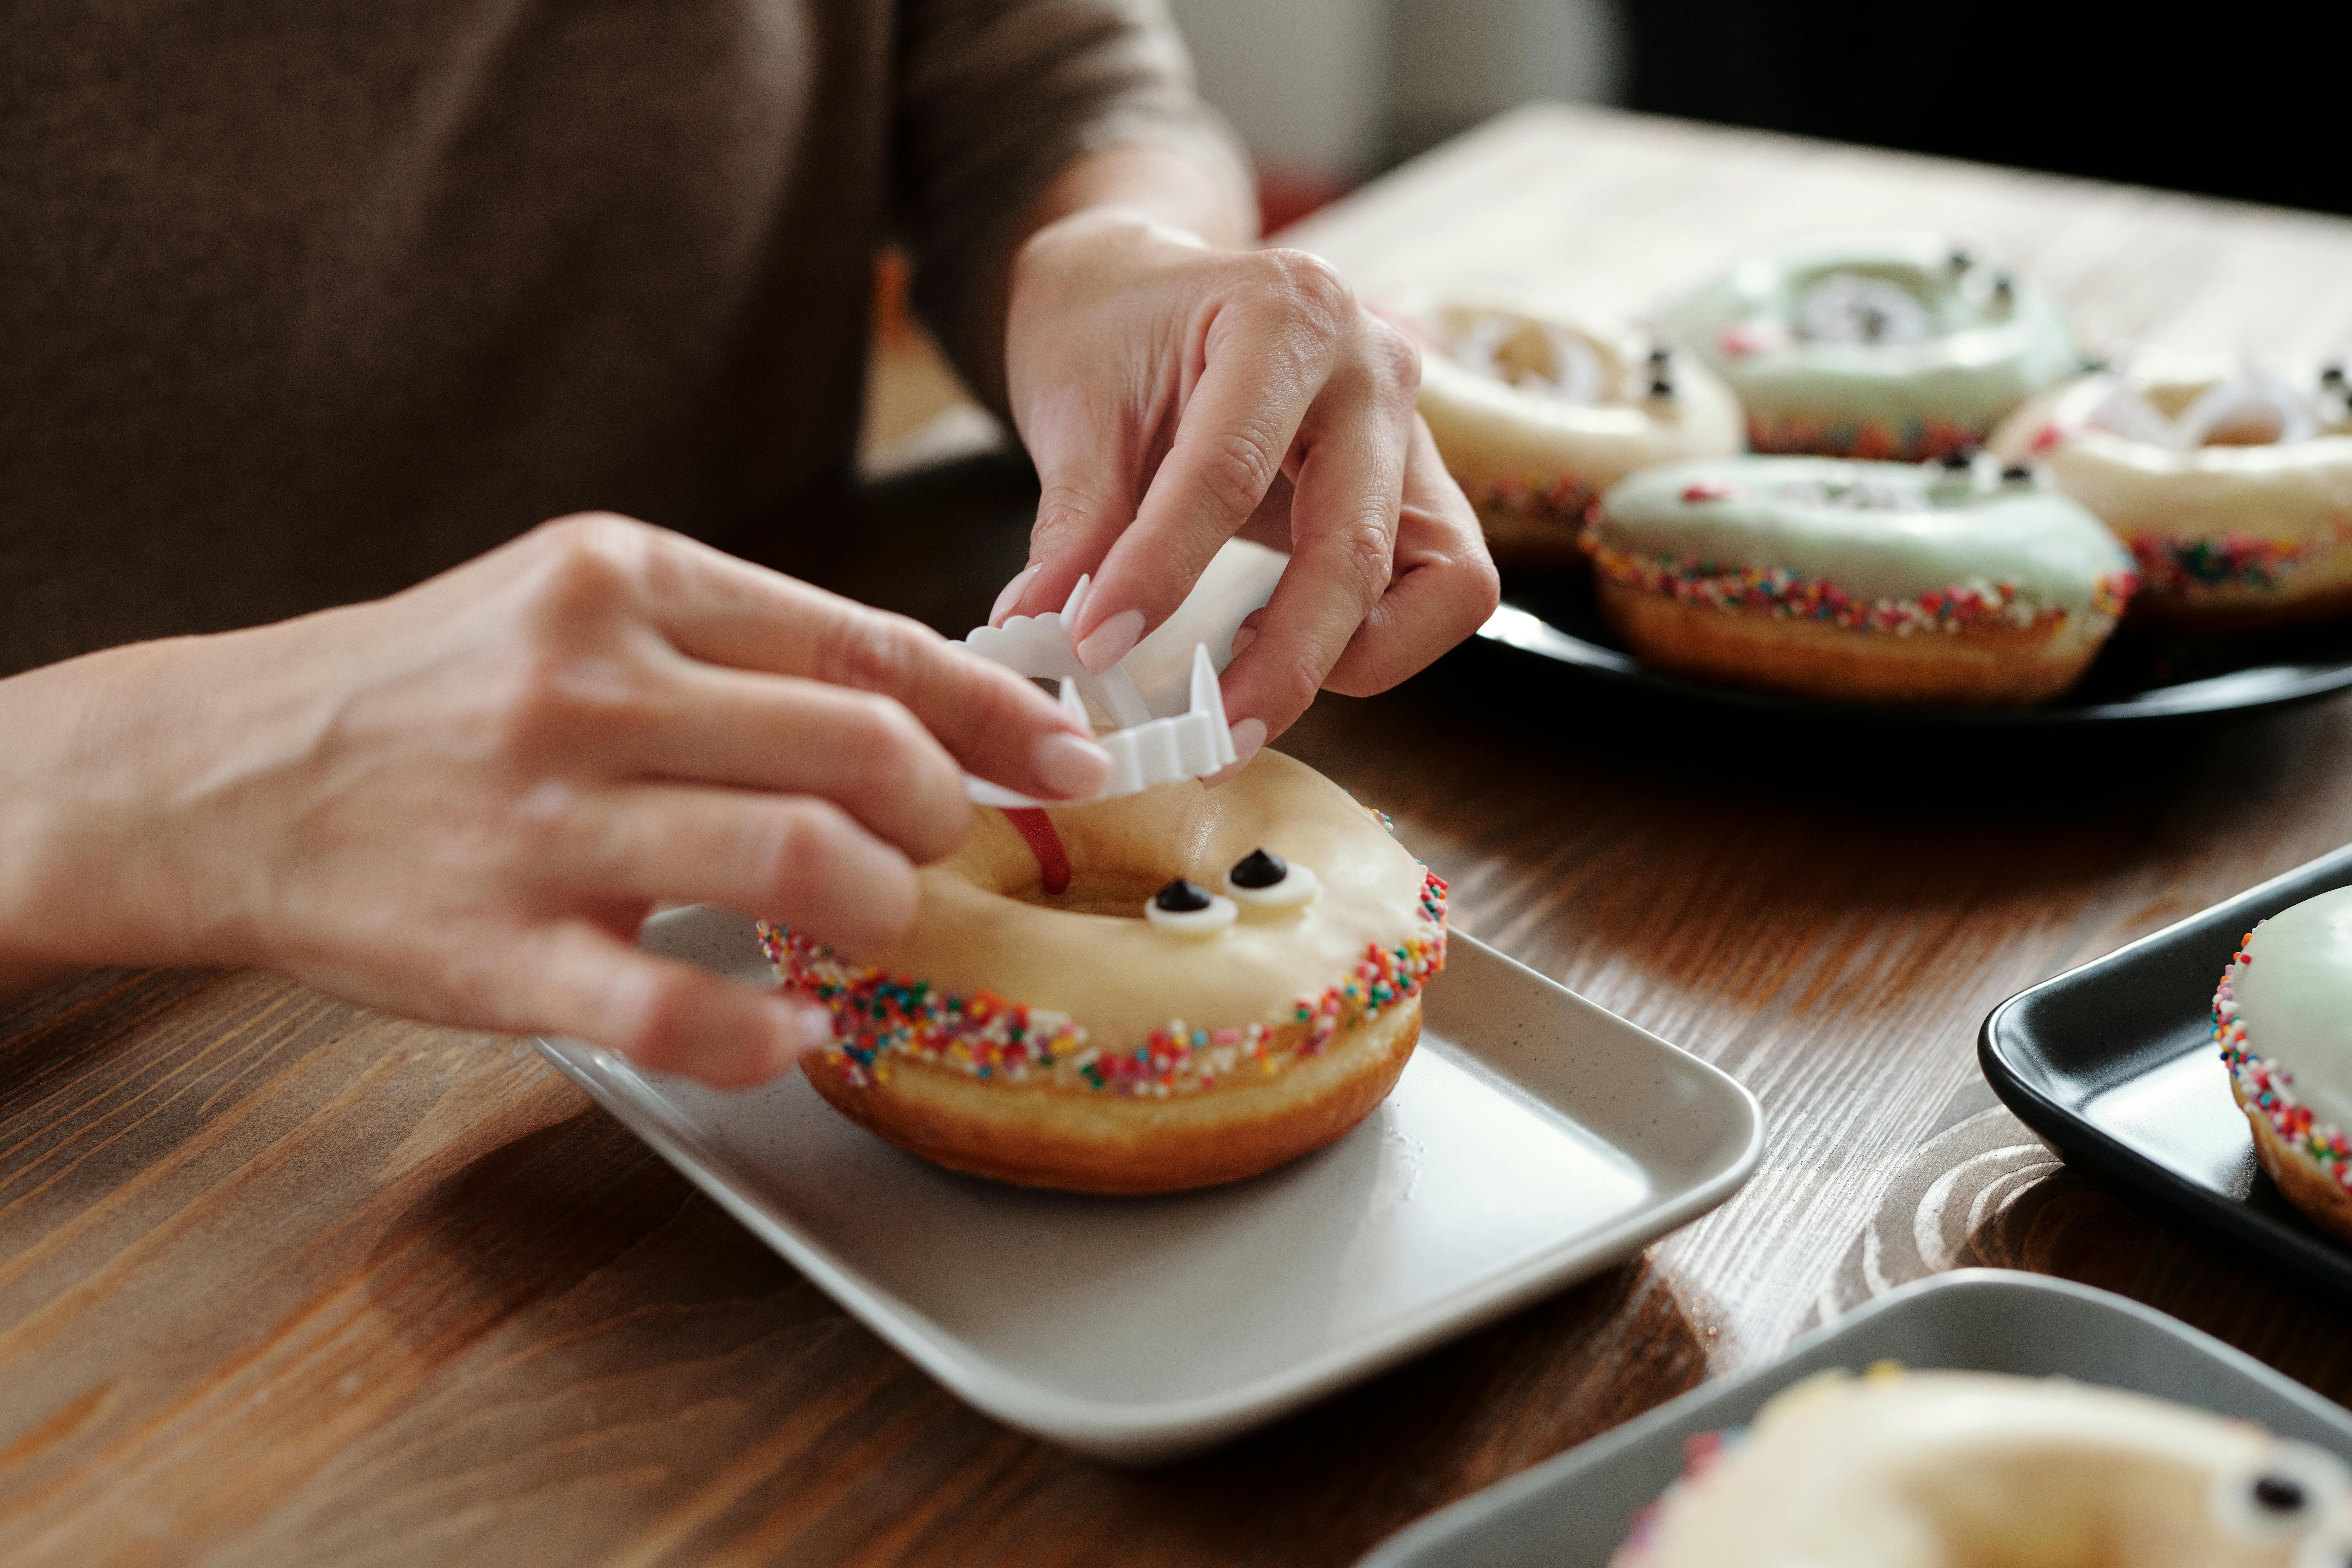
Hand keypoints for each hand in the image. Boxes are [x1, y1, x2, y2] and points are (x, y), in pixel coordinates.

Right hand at [0, 516, 1109, 1083]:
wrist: (230, 771)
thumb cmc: (435, 691)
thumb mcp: (580, 609)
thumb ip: (738, 648)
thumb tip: (917, 700)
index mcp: (625, 583)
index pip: (865, 646)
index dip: (993, 710)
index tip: (1067, 753)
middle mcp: (591, 689)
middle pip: (858, 751)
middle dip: (943, 812)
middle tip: (937, 845)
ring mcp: (543, 822)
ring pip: (795, 863)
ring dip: (879, 908)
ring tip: (873, 922)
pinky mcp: (499, 949)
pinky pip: (677, 1005)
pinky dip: (764, 1029)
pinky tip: (794, 1025)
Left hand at [993, 208, 1497, 763]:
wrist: (1144, 288)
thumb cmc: (1111, 332)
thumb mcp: (1074, 406)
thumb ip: (1074, 522)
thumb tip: (1040, 631)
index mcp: (1285, 314)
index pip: (1228, 470)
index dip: (1161, 573)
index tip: (1094, 649)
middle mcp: (1374, 367)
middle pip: (1358, 544)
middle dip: (1288, 659)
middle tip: (1214, 741)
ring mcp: (1411, 430)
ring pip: (1441, 579)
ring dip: (1354, 656)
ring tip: (1253, 697)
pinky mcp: (1422, 488)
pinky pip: (1445, 586)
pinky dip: (1380, 639)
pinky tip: (1288, 647)